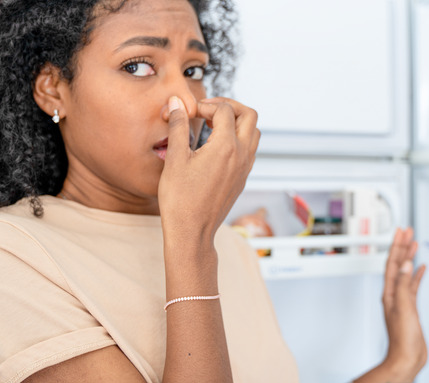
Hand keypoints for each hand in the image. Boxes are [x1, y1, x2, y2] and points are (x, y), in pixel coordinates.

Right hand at [158, 96, 259, 243]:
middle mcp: (241, 155)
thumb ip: (178, 126)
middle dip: (230, 106)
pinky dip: (238, 139)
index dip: (206, 105)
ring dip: (237, 122)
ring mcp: (245, 168)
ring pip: (253, 132)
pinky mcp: (242, 179)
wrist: (192, 232)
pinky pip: (249, 150)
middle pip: (249, 115)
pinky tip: (217, 146)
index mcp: (226, 147)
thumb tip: (176, 103)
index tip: (190, 111)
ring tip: (214, 125)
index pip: (224, 110)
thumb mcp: (174, 159)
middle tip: (209, 109)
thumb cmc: (180, 200)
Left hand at [382, 227, 426, 376]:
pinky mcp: (411, 308)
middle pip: (398, 264)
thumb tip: (406, 264)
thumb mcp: (404, 309)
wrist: (406, 359)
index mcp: (389, 293)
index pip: (392, 263)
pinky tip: (422, 268)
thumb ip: (404, 285)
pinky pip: (413, 286)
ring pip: (405, 273)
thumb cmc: (403, 339)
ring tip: (414, 243)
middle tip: (408, 230)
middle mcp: (393, 294)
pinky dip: (417, 275)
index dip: (397, 246)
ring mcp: (402, 301)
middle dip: (402, 246)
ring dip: (409, 258)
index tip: (402, 231)